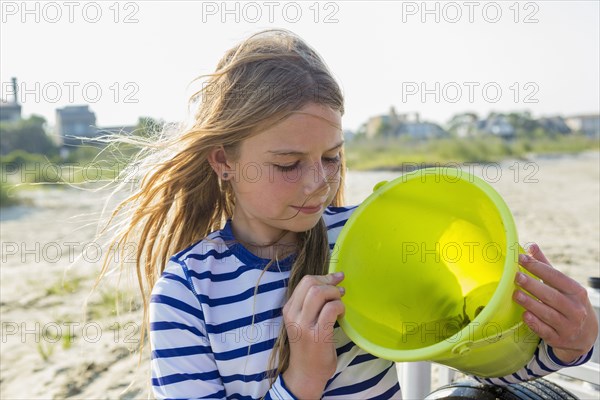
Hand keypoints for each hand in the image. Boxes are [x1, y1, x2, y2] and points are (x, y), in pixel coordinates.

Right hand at [281, 272, 344, 398]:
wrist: (305, 373)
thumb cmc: (307, 346)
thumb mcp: (302, 320)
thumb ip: (309, 304)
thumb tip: (330, 282)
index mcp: (289, 309)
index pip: (305, 281)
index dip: (324, 276)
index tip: (336, 278)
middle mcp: (294, 315)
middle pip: (311, 283)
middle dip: (330, 283)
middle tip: (340, 291)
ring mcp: (304, 325)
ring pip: (320, 293)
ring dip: (335, 294)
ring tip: (340, 304)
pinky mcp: (317, 335)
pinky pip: (330, 309)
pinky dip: (340, 307)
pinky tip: (342, 314)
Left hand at [513, 243, 597, 363]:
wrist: (584, 335)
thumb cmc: (569, 303)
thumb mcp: (563, 285)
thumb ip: (546, 266)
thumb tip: (531, 246)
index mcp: (576, 292)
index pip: (557, 278)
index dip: (539, 268)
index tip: (521, 258)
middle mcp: (575, 309)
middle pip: (552, 296)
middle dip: (533, 286)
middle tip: (516, 276)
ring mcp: (568, 326)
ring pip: (548, 314)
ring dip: (531, 304)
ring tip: (515, 294)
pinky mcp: (559, 339)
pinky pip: (545, 331)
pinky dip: (535, 323)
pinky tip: (525, 315)